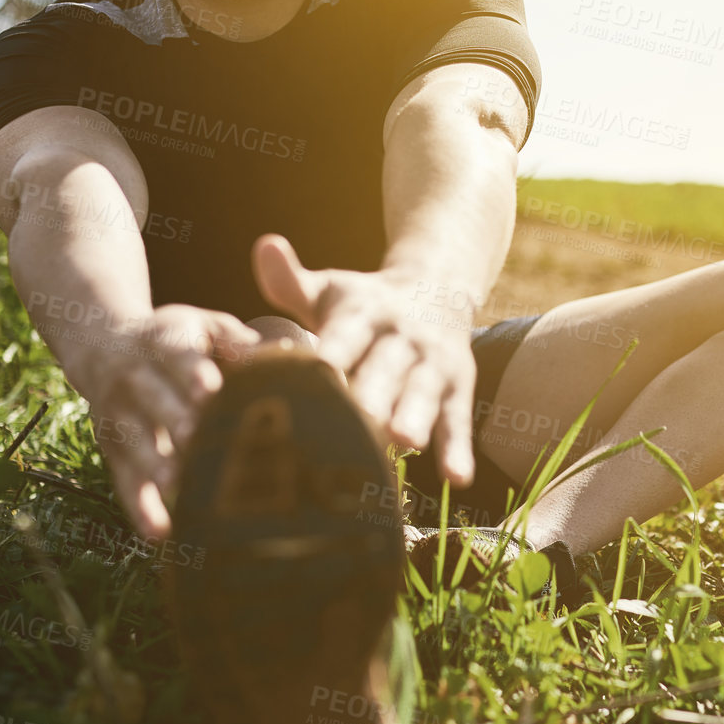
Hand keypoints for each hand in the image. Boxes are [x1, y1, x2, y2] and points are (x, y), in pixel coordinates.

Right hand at [71, 304, 260, 537]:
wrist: (105, 348)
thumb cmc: (178, 341)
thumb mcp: (204, 327)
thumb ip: (238, 341)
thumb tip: (281, 354)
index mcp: (163, 342)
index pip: (177, 355)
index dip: (191, 373)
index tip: (208, 389)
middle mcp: (134, 378)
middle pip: (152, 399)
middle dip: (172, 418)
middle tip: (194, 437)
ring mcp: (120, 416)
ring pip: (135, 442)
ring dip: (155, 465)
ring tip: (177, 485)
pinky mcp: (113, 450)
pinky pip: (124, 482)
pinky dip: (141, 508)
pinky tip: (161, 533)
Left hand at [252, 233, 478, 486]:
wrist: (437, 288)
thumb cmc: (362, 304)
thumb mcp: (330, 288)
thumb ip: (290, 280)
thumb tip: (264, 244)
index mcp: (364, 313)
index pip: (345, 336)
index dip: (329, 355)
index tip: (311, 375)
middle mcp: (402, 338)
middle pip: (385, 369)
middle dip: (370, 396)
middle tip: (352, 423)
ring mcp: (433, 365)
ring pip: (424, 395)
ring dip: (415, 418)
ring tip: (404, 443)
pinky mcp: (459, 390)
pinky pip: (459, 422)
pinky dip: (458, 451)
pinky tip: (457, 480)